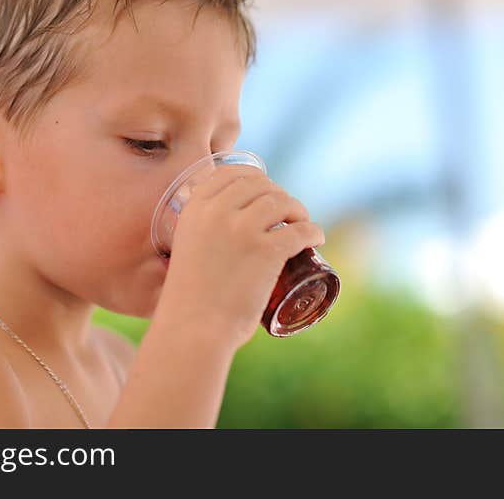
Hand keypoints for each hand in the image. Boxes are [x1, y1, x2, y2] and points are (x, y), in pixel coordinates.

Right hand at [155, 163, 325, 348]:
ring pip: (282, 203)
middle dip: (278, 194)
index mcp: (195, 209)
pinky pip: (300, 231)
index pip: (230, 174)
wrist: (192, 329)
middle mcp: (218, 212)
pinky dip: (313, 232)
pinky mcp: (267, 251)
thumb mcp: (187, 251)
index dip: (254, 178)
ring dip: (298, 209)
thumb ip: (202, 237)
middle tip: (287, 213)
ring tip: (302, 223)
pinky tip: (317, 237)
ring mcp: (243, 229)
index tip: (265, 190)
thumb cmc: (188, 301)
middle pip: (260, 185)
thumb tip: (225, 239)